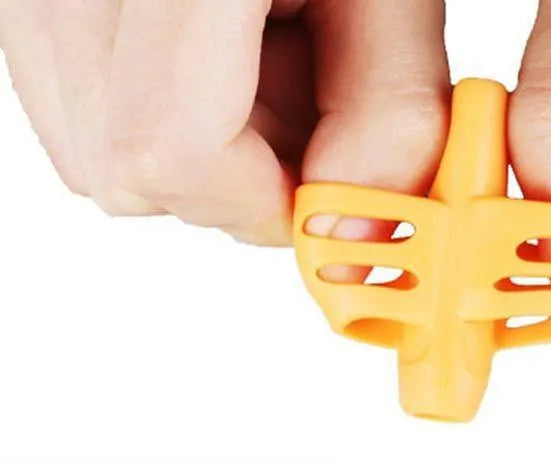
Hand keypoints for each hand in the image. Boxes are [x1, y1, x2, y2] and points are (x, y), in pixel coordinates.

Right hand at [0, 0, 449, 245]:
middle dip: (241, 178)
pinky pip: (80, 115)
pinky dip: (162, 118)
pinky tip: (217, 63)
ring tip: (262, 69)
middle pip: (132, 170)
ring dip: (203, 152)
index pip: (172, 151)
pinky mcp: (30, 3)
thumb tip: (345, 236)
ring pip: (100, 156)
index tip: (322, 191)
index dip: (260, 202)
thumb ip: (389, 116)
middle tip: (303, 109)